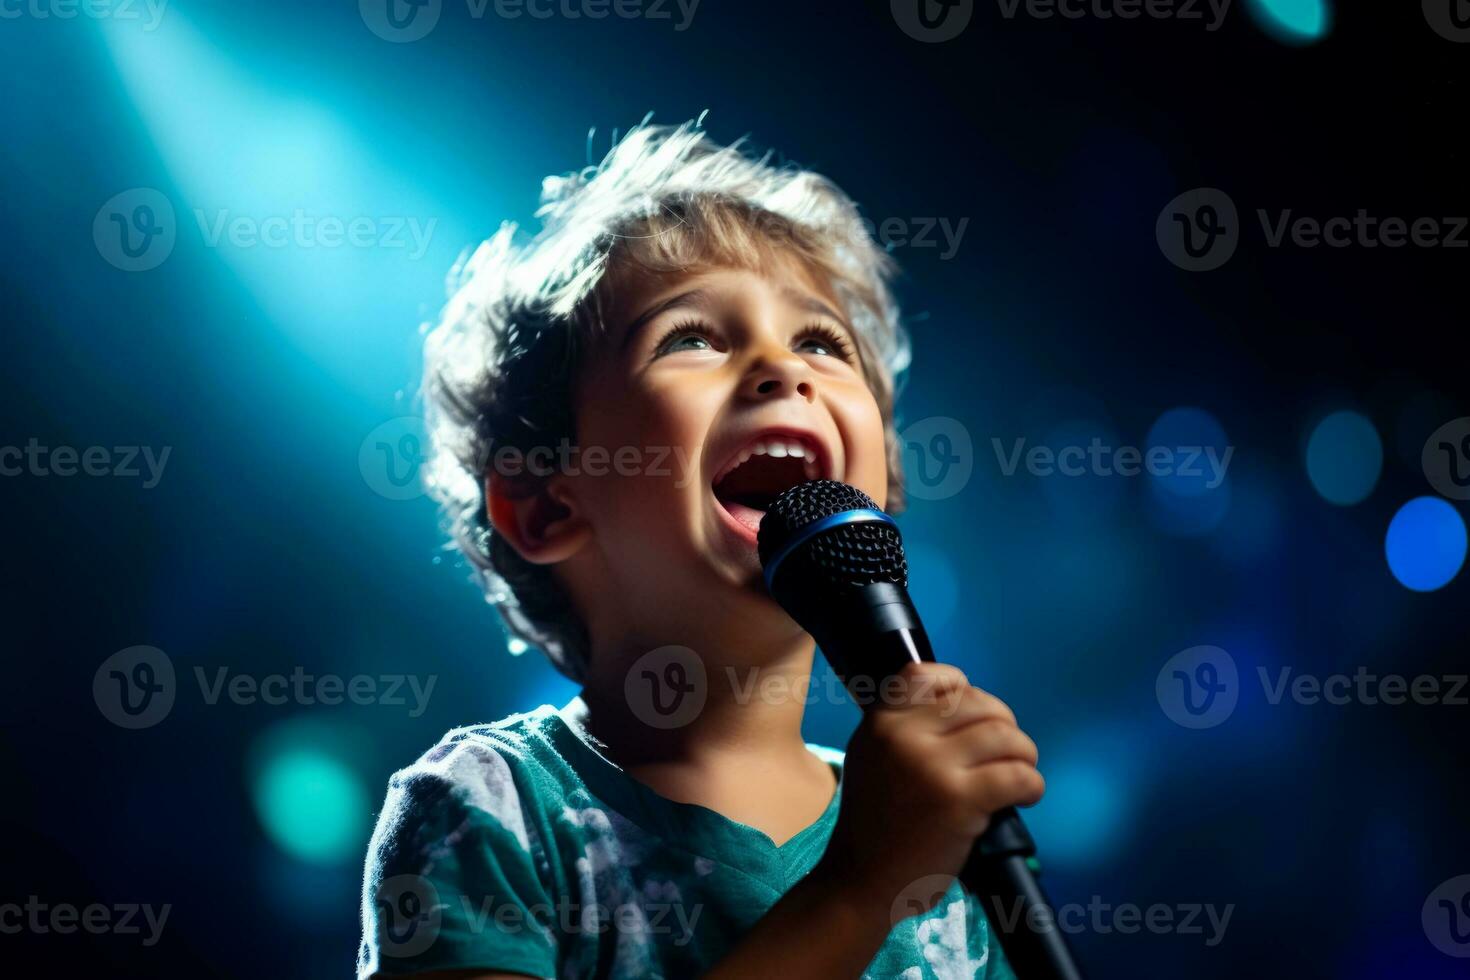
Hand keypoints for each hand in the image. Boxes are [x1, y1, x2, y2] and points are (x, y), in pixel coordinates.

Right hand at [817, 661, 1044, 917]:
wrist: (860, 880)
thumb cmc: (873, 823)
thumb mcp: (871, 756)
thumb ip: (904, 728)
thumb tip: (963, 704)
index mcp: (881, 721)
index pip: (930, 675)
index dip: (962, 688)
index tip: (975, 714)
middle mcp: (904, 734)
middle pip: (980, 704)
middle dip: (1005, 725)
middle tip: (1007, 752)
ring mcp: (932, 765)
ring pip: (1005, 735)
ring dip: (1024, 754)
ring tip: (1019, 773)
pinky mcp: (960, 799)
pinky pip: (1018, 775)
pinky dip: (1032, 785)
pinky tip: (1024, 797)